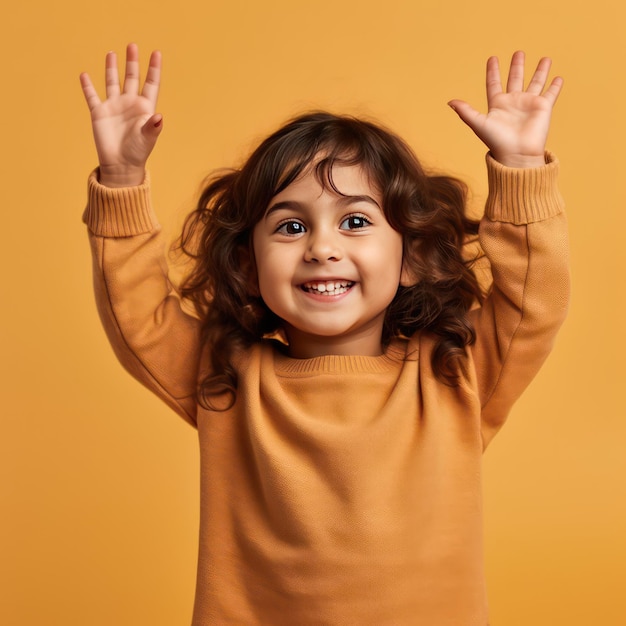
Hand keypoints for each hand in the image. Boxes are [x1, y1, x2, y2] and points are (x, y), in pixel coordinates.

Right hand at [80, 43, 161, 186]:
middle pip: (131, 78)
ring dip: (112, 68)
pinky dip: (87, 86)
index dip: (154, 69)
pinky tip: (84, 75)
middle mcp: (129, 104)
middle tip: (132, 46)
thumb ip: (153, 127)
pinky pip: (92, 96)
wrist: (120, 166)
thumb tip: (159, 117)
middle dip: (132, 62)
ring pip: (112, 82)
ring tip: (112, 53)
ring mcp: (114, 107)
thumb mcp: (147, 139)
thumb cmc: (137, 153)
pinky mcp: (99, 113)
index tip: (156, 53)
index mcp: (144, 108)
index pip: (151, 84)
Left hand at [448, 51, 562, 166]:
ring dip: (540, 71)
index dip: (493, 72)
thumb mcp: (478, 123)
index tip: (492, 58)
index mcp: (497, 105)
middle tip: (519, 53)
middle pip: (515, 79)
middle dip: (517, 66)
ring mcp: (529, 104)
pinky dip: (555, 86)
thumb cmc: (497, 141)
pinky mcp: (543, 107)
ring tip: (545, 59)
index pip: (494, 84)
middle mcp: (513, 102)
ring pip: (536, 82)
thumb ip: (465, 111)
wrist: (517, 153)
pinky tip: (558, 77)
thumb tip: (450, 102)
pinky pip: (551, 93)